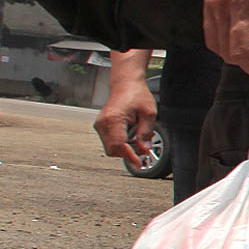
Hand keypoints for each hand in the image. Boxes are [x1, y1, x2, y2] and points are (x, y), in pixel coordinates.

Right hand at [94, 53, 157, 168]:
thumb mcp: (149, 113)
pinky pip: (110, 142)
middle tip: (144, 147)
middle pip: (113, 150)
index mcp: (113, 118)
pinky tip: (131, 134)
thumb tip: (143, 150)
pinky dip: (122, 144)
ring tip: (138, 136)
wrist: (126, 84)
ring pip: (111, 148)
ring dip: (126, 148)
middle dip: (129, 153)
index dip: (130, 156)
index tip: (139, 163)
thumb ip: (146, 133)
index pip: (119, 145)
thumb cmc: (137, 95)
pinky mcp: (101, 127)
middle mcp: (102, 123)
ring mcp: (100, 125)